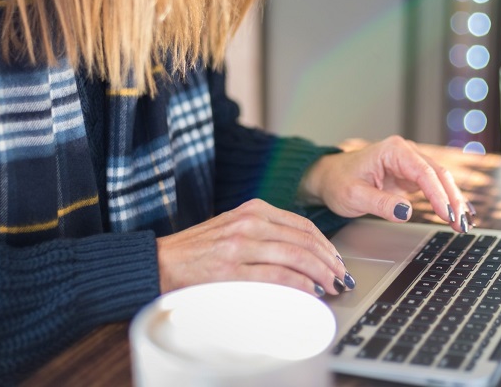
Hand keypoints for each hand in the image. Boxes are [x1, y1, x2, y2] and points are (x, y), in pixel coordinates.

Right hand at [156, 199, 354, 296]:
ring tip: (330, 286)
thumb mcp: (234, 227)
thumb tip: (302, 253)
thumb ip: (265, 232)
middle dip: (329, 261)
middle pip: (305, 240)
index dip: (325, 245)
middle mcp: (250, 222)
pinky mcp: (232, 269)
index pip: (302, 225)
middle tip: (340, 277)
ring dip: (320, 274)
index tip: (335, 260)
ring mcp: (241, 244)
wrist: (160, 261)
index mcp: (253, 209)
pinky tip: (309, 292)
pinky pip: (277, 276)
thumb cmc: (198, 249)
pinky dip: (299, 285)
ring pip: (296, 257)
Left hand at [300, 136, 474, 232]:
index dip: (438, 194)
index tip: (447, 214)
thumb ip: (380, 203)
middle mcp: (405, 153)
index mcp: (393, 150)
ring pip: (441, 180)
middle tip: (462, 224)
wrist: (329, 178)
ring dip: (453, 201)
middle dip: (452, 199)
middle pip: (438, 174)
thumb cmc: (338, 182)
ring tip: (464, 224)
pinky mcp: (411, 176)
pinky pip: (435, 187)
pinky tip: (459, 214)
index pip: (423, 172)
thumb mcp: (354, 195)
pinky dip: (446, 201)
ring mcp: (410, 164)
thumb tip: (405, 212)